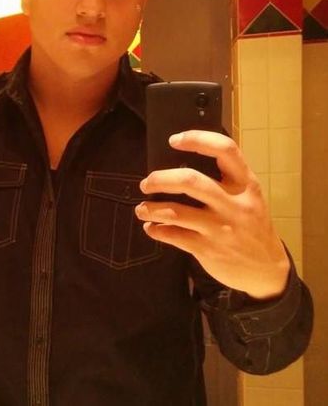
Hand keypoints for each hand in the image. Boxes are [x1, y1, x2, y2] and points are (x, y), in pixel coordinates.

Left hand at [135, 130, 289, 299]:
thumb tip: (180, 162)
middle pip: (191, 181)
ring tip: (142, 208)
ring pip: (176, 212)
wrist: (267, 269)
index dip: (197, 139)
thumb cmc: (251, 224)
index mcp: (246, 184)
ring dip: (152, 209)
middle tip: (146, 183)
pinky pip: (173, 236)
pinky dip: (156, 230)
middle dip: (161, 179)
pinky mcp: (208, 250)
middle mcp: (234, 204)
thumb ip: (225, 179)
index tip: (174, 140)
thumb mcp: (248, 196)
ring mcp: (220, 228)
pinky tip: (152, 227)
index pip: (225, 150)